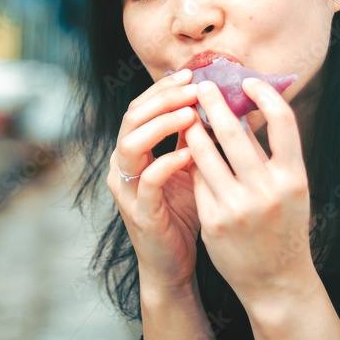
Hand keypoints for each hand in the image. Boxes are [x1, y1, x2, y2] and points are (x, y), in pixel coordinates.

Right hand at [107, 69, 200, 290]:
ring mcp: (126, 189)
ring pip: (130, 144)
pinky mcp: (139, 212)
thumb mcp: (189, 169)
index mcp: (133, 152)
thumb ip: (192, 139)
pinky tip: (190, 153)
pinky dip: (167, 162)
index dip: (163, 89)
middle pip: (131, 118)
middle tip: (193, 86)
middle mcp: (122, 166)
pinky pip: (147, 180)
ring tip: (191, 113)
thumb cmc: (183, 215)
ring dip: (161, 124)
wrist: (173, 265)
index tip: (192, 74)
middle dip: (162, 98)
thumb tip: (217, 102)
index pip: (140, 108)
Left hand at [184, 77, 317, 310]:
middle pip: (235, 131)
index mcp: (294, 178)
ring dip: (194, 128)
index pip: (283, 122)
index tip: (249, 81)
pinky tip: (187, 149)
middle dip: (215, 103)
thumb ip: (272, 155)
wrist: (276, 281)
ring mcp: (237, 206)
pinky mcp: (213, 220)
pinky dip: (191, 161)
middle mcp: (267, 190)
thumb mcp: (290, 190)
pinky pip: (196, 179)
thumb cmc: (284, 226)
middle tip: (203, 86)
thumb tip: (245, 110)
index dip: (265, 95)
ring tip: (188, 113)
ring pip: (205, 152)